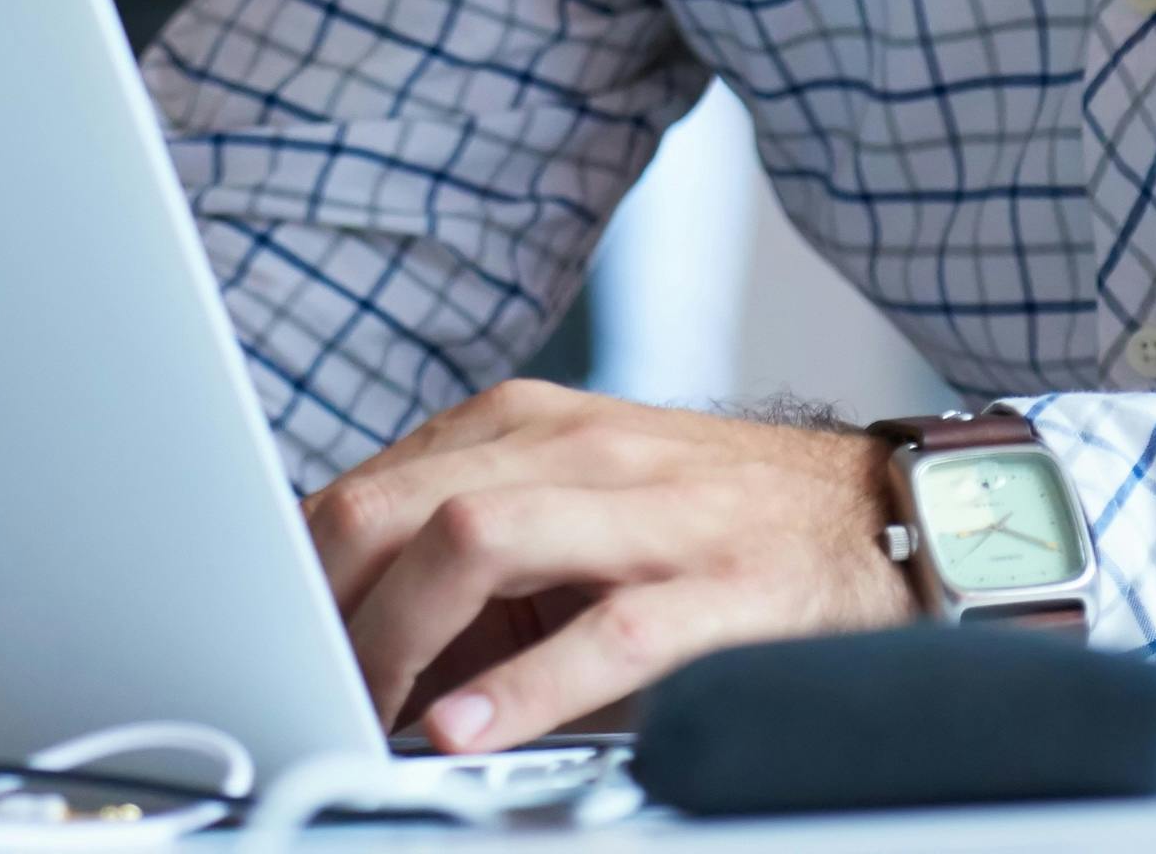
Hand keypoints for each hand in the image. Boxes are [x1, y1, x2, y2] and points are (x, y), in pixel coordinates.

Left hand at [302, 382, 911, 753]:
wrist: (886, 514)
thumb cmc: (713, 521)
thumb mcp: (578, 506)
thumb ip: (470, 548)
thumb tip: (350, 633)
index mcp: (528, 425)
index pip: (369, 485)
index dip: (300, 574)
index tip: (270, 645)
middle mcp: (577, 449)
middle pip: (399, 502)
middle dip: (328, 603)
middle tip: (307, 688)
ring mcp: (648, 511)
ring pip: (475, 538)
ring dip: (399, 635)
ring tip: (367, 708)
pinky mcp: (716, 585)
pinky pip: (603, 632)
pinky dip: (522, 687)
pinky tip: (464, 730)